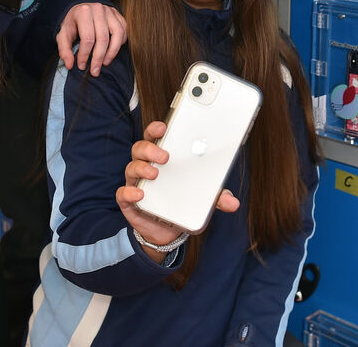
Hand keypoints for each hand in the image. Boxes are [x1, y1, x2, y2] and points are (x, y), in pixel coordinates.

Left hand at [56, 2, 126, 76]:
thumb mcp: (63, 35)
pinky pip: (124, 31)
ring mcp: (110, 11)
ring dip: (112, 52)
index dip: (85, 55)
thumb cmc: (73, 23)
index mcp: (83, 12)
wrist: (81, 9)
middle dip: (98, 58)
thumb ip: (64, 50)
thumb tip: (70, 65)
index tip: (81, 66)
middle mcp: (98, 9)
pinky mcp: (118, 15)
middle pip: (103, 38)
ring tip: (105, 63)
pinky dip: (120, 43)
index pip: (87, 38)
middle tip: (95, 71)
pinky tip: (112, 51)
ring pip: (117, 34)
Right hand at [116, 121, 239, 261]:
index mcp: (162, 159)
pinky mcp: (130, 202)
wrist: (168, 232)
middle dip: (151, 148)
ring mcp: (137, 184)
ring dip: (142, 167)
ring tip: (155, 174)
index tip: (164, 125)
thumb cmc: (182, 204)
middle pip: (141, 148)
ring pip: (132, 167)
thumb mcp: (202, 199)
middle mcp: (146, 167)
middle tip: (165, 156)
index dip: (156, 128)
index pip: (156, 137)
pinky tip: (140, 194)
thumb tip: (233, 203)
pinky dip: (129, 193)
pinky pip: (123, 194)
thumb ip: (216, 197)